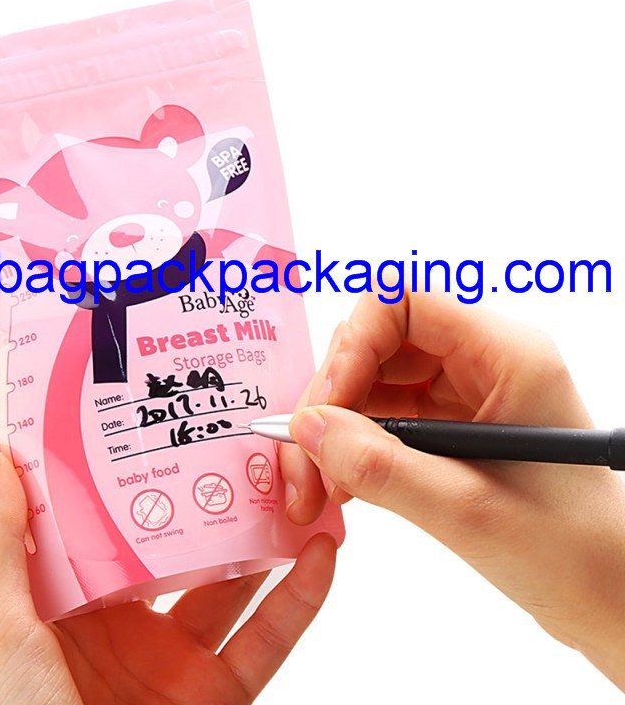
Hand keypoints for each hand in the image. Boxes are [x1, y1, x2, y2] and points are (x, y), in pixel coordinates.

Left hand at [0, 448, 335, 704]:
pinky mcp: (219, 695)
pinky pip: (269, 640)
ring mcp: (176, 661)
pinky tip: (321, 553)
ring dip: (266, 535)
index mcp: (70, 604)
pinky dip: (300, 598)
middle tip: (237, 440)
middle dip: (209, 496)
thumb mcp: (3, 632)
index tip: (152, 417)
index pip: (104, 521)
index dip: (126, 471)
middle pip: (180, 546)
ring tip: (290, 481)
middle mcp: (126, 625)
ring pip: (233, 584)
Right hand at [280, 292, 624, 688]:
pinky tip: (338, 488)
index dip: (355, 343)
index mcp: (504, 353)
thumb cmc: (573, 552)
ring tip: (317, 489)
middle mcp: (477, 360)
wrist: (608, 598)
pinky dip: (349, 448)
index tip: (328, 406)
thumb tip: (307, 428)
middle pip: (374, 342)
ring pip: (368, 380)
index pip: (403, 302)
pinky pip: (378, 416)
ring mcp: (458, 393)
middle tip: (304, 460)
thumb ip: (382, 467)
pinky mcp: (443, 426)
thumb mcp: (470, 512)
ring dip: (332, 429)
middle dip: (330, 398)